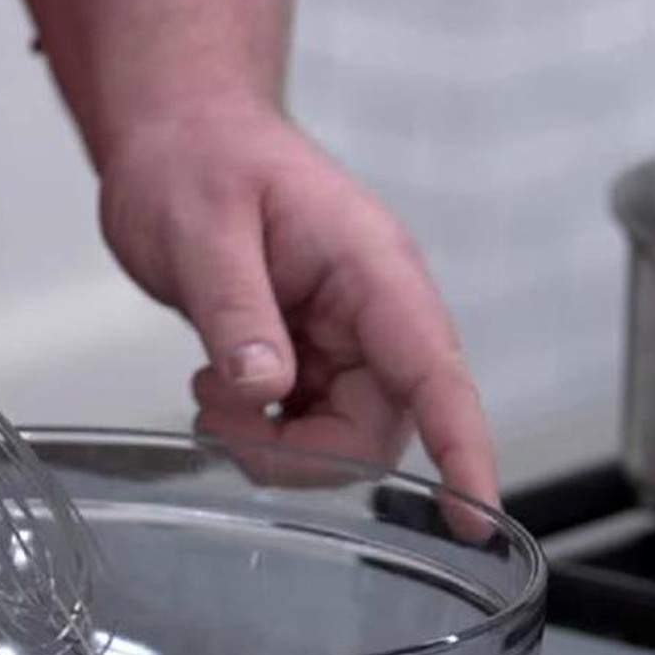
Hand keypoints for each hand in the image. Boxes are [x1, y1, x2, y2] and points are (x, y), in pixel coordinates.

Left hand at [98, 104, 496, 506]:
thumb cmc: (200, 156)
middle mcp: (373, 311)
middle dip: (298, 453)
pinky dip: (261, 432)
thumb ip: (235, 310)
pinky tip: (220, 391)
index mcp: (371, 270)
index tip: (475, 517)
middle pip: (376, 429)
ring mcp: (346, 338)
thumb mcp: (203, 228)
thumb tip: (266, 387)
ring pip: (339, 439)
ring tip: (210, 390)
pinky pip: (309, 426)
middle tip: (219, 418)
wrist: (179, 137)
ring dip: (272, 444)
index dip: (462, 448)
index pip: (436, 371)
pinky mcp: (314, 356)